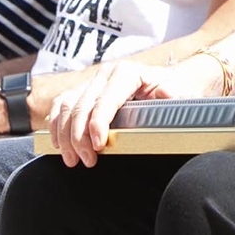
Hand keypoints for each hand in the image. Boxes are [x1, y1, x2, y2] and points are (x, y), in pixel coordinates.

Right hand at [47, 61, 202, 168]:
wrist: (168, 82)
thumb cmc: (173, 90)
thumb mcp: (178, 92)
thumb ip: (172, 95)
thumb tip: (167, 94)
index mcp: (126, 73)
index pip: (105, 99)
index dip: (98, 123)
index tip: (98, 146)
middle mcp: (105, 74)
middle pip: (81, 106)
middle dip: (79, 136)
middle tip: (86, 161)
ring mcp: (92, 81)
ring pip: (66, 106)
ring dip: (64, 135)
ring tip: (72, 159)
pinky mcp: (82, 91)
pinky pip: (60, 106)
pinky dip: (56, 126)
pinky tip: (60, 145)